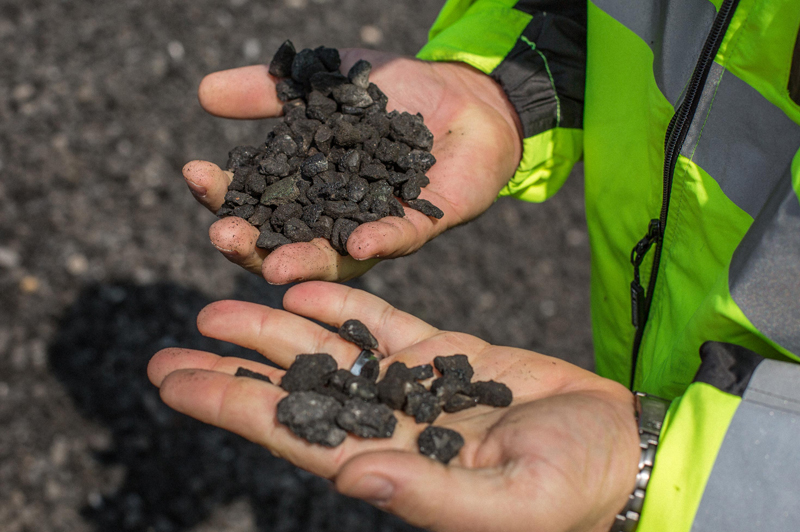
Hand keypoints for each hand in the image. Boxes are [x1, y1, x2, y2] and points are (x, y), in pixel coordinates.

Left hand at [148, 282, 638, 531]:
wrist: (623, 447)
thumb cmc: (578, 486)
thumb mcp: (514, 502)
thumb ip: (429, 495)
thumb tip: (348, 478)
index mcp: (394, 466)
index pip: (294, 433)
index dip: (231, 405)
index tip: (175, 381)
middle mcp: (390, 425)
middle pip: (296, 390)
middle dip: (233, 368)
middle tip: (172, 347)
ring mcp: (415, 385)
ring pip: (330, 351)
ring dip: (275, 329)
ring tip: (218, 306)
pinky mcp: (447, 353)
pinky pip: (382, 324)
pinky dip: (343, 304)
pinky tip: (305, 284)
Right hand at [185, 50, 522, 283]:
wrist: (462, 95)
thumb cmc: (391, 96)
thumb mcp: (320, 86)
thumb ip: (267, 92)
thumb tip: (203, 93)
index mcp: (307, 192)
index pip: (256, 203)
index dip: (224, 194)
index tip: (194, 174)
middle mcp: (337, 219)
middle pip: (286, 244)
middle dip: (252, 245)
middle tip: (221, 235)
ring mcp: (377, 227)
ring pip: (337, 256)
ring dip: (304, 262)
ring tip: (273, 266)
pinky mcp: (424, 223)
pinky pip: (400, 239)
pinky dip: (380, 242)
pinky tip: (358, 242)